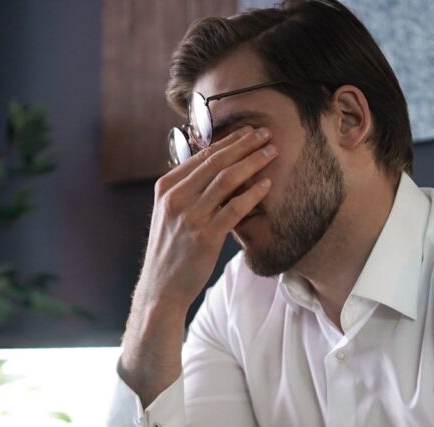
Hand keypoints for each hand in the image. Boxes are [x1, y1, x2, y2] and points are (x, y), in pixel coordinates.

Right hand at [136, 126, 277, 313]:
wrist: (161, 288)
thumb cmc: (171, 251)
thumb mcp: (170, 214)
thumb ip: (188, 192)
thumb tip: (215, 170)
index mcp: (167, 187)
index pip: (202, 156)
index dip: (228, 141)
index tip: (248, 132)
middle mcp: (176, 197)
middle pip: (216, 162)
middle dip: (244, 145)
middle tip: (266, 134)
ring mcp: (190, 216)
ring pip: (227, 180)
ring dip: (253, 162)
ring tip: (272, 153)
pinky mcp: (206, 236)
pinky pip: (235, 208)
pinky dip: (252, 194)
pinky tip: (267, 185)